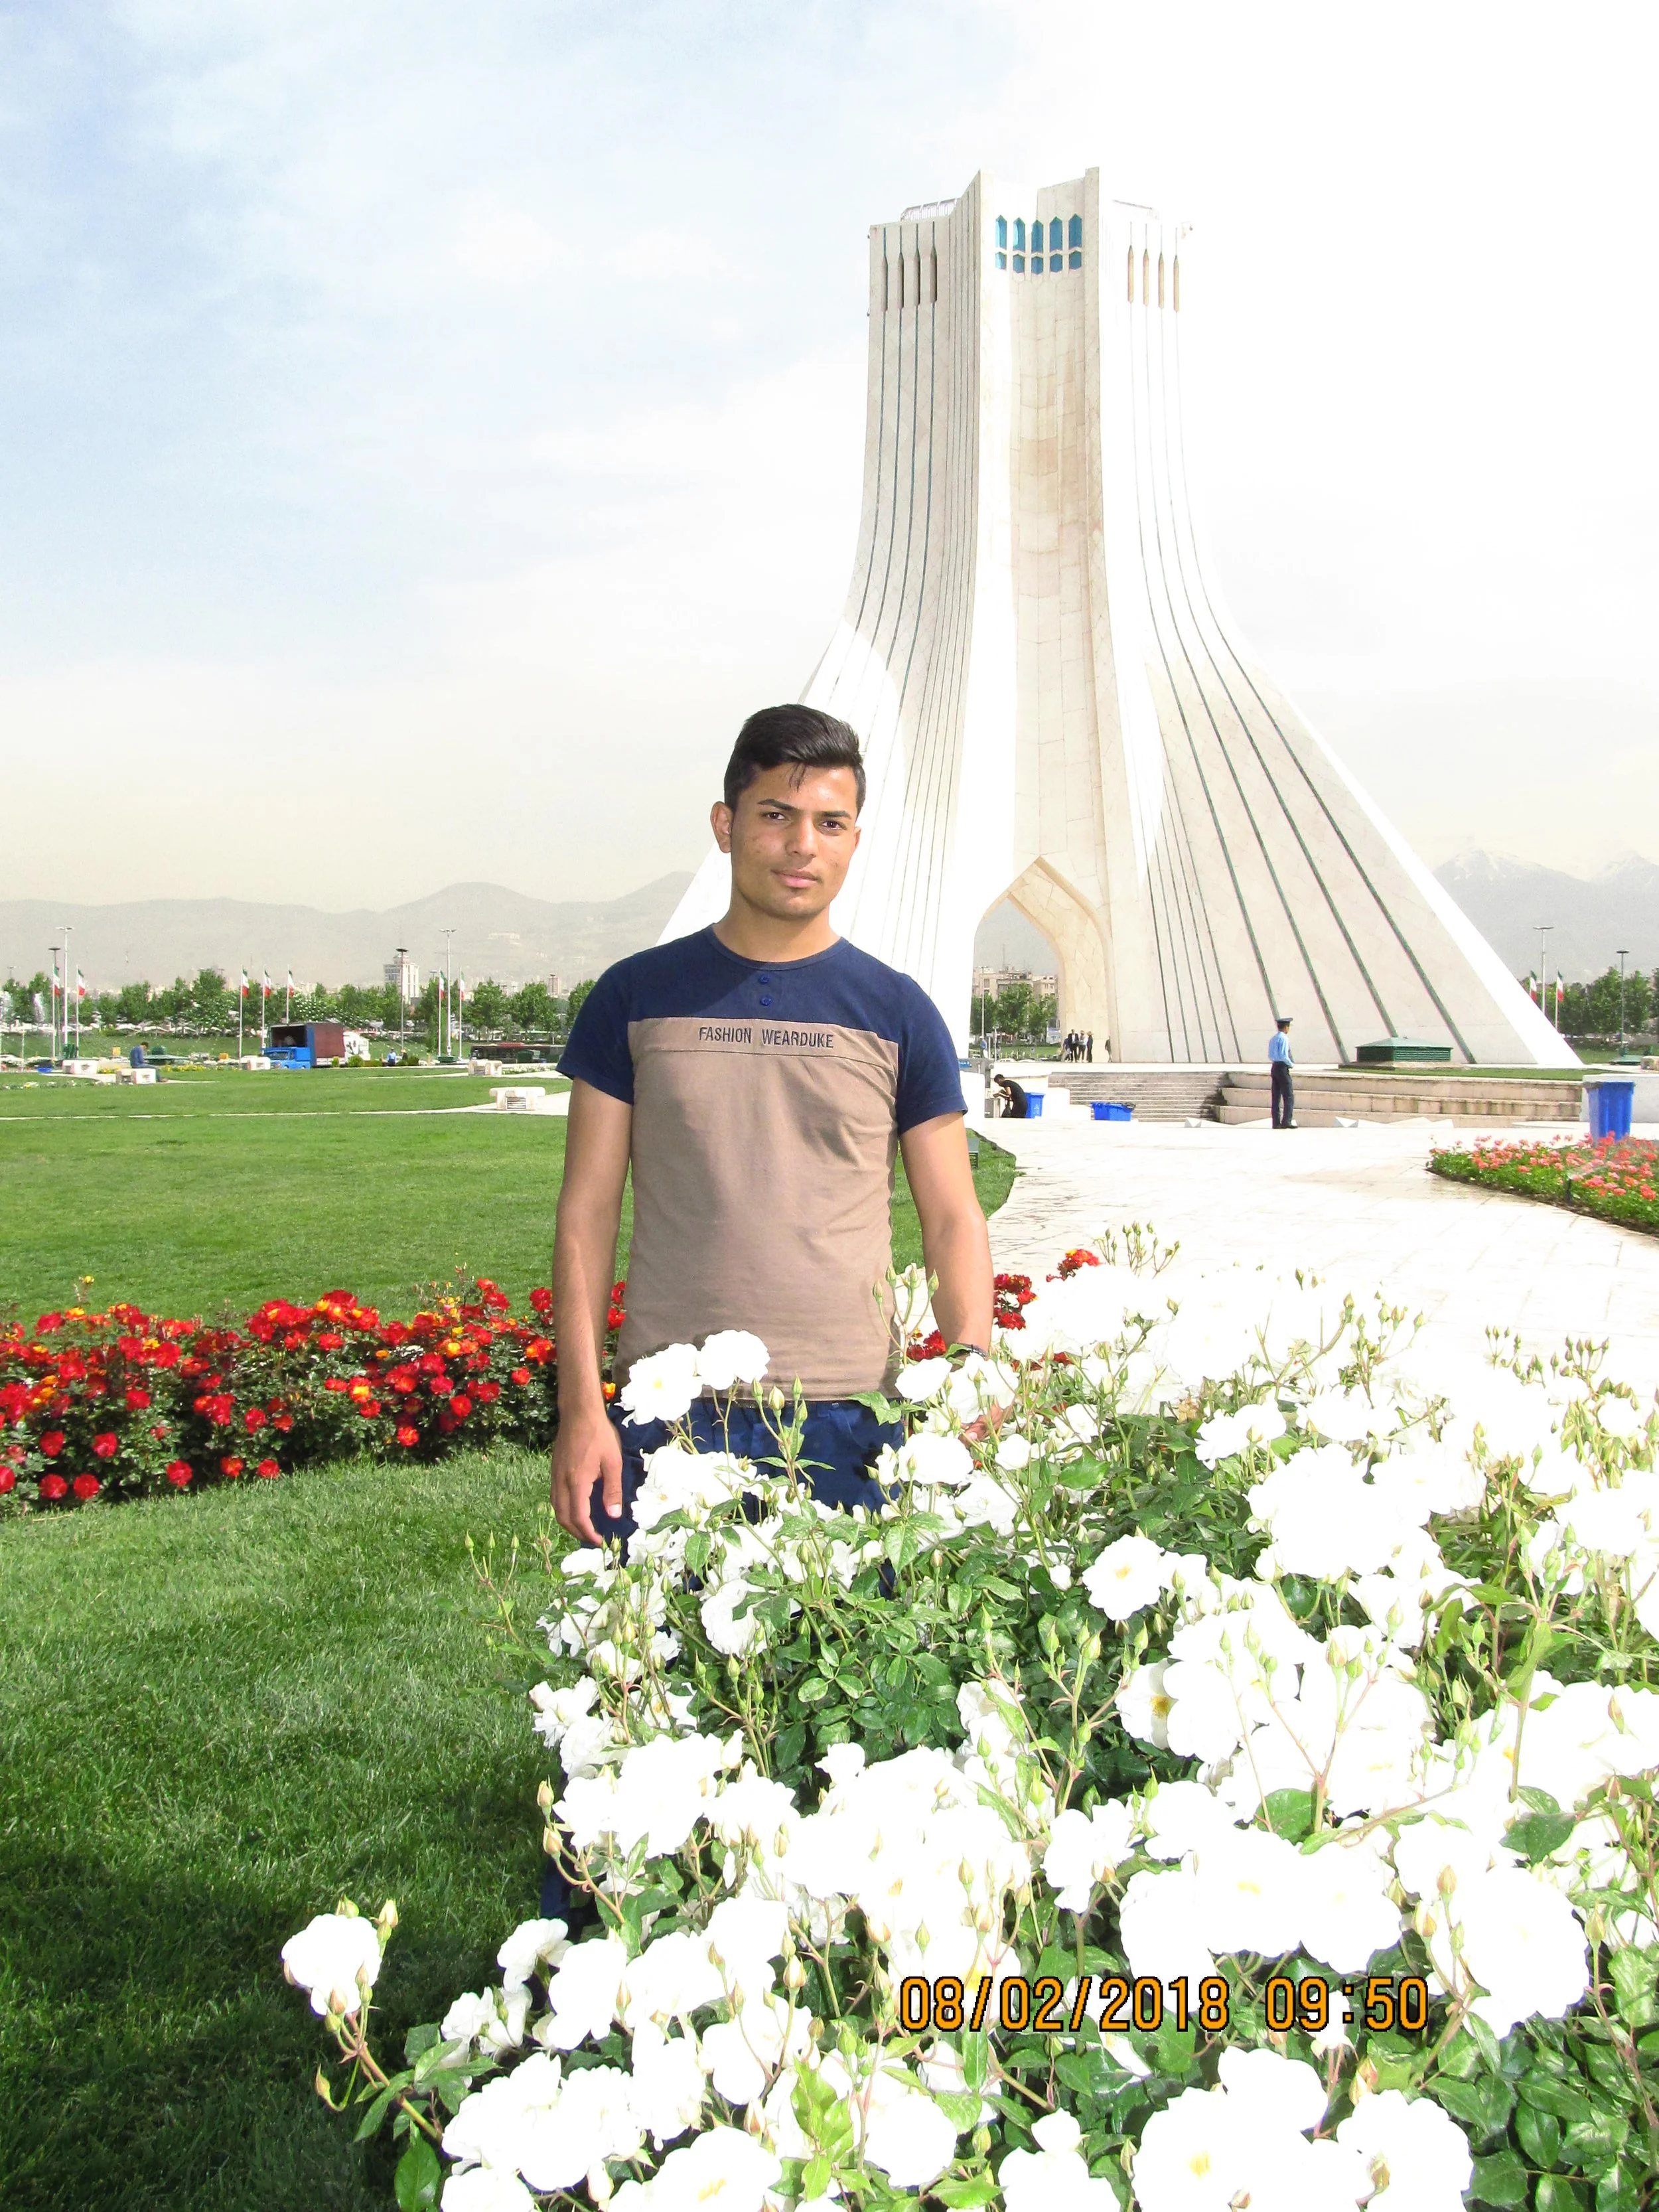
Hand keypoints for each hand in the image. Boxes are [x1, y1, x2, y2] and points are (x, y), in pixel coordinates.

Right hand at [550, 1405, 623, 1544]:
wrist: (579, 1413)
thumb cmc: (599, 1435)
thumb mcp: (613, 1462)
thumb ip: (612, 1490)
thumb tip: (614, 1515)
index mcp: (577, 1482)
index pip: (579, 1517)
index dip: (588, 1533)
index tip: (599, 1541)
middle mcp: (562, 1482)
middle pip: (563, 1517)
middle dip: (577, 1532)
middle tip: (592, 1538)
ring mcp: (555, 1476)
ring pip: (556, 1508)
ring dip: (568, 1523)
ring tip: (584, 1528)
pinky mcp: (555, 1470)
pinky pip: (555, 1497)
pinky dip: (564, 1510)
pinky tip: (575, 1508)